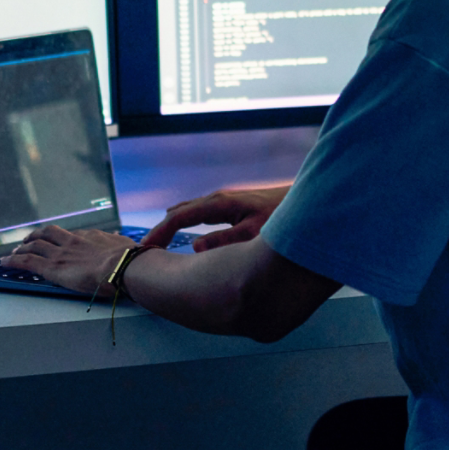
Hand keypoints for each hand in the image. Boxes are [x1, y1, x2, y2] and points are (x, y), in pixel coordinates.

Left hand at [0, 225, 136, 294]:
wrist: (122, 266)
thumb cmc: (129, 260)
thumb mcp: (126, 246)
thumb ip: (118, 244)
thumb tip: (120, 241)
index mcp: (91, 237)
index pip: (71, 235)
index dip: (60, 238)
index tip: (56, 241)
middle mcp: (72, 241)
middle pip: (48, 234)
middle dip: (36, 236)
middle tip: (28, 240)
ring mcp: (61, 254)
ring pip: (34, 245)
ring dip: (22, 248)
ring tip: (14, 252)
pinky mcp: (52, 268)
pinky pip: (27, 261)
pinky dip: (13, 260)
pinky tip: (4, 262)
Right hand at [139, 184, 291, 251]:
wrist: (303, 203)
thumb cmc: (280, 218)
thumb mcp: (252, 234)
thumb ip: (225, 241)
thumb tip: (195, 248)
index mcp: (219, 204)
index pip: (179, 217)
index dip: (160, 232)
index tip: (145, 248)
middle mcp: (218, 199)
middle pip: (180, 212)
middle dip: (162, 229)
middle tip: (145, 249)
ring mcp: (223, 201)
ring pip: (188, 211)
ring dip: (172, 225)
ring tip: (157, 242)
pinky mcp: (230, 205)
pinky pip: (198, 213)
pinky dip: (184, 222)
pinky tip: (183, 231)